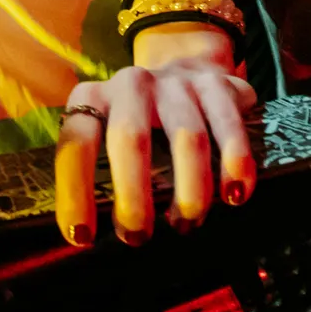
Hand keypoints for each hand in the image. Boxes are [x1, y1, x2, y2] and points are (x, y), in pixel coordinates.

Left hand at [54, 31, 260, 246]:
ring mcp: (177, 82)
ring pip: (188, 137)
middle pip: (130, 137)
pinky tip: (235, 195)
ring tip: (187, 223)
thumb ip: (98, 177)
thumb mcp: (107, 138)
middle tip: (138, 236)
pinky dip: (235, 165)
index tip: (82, 237)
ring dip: (189, 190)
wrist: (187, 70)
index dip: (75, 191)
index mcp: (92, 99)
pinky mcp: (217, 85)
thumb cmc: (140, 126)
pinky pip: (229, 127)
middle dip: (134, 195)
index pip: (76, 144)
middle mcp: (131, 84)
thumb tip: (87, 241)